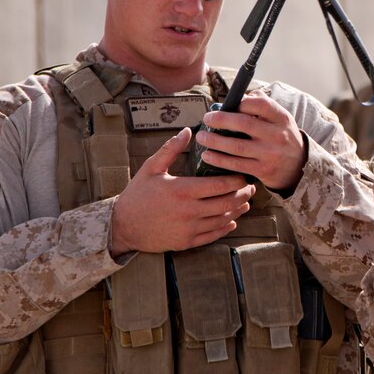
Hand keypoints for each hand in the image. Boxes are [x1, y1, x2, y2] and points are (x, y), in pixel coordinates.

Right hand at [110, 128, 254, 256]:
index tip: (243, 176)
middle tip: (251, 188)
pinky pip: (212, 235)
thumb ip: (171, 149)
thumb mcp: (151, 168)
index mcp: (182, 190)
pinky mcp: (186, 242)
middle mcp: (188, 211)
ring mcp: (188, 229)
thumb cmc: (137, 194)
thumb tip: (188, 131)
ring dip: (238, 210)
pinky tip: (232, 220)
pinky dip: (226, 227)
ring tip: (246, 202)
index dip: (236, 180)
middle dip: (243, 195)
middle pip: (226, 203)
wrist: (122, 226)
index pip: (219, 185)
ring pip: (222, 219)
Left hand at [196, 92, 307, 191]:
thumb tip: (241, 95)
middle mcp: (276, 135)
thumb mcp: (281, 118)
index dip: (241, 103)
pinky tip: (207, 155)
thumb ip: (263, 104)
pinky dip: (219, 160)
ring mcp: (269, 154)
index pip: (260, 104)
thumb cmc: (283, 136)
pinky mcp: (262, 170)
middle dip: (221, 120)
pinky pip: (236, 164)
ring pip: (236, 146)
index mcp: (281, 118)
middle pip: (244, 124)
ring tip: (201, 137)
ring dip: (214, 141)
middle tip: (207, 119)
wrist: (300, 166)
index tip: (227, 105)